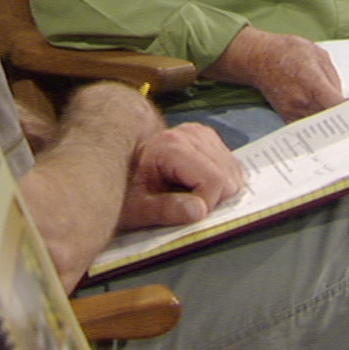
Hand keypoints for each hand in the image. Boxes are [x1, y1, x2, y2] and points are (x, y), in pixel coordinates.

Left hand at [119, 122, 246, 229]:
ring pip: (232, 172)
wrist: (115, 166)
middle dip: (213, 199)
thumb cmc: (124, 187)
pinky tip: (196, 185)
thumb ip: (167, 210)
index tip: (187, 216)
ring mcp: (200, 133)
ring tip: (187, 194)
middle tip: (185, 205)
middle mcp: (190, 133)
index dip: (206, 205)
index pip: (214, 180)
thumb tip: (199, 211)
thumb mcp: (137, 208)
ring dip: (217, 191)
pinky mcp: (207, 137)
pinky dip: (220, 181)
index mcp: (172, 146)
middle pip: (227, 176)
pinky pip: (229, 165)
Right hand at [205, 25, 344, 120]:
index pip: (337, 106)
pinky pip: (307, 130)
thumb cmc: (287, 52)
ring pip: (319, 129)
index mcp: (313, 83)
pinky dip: (319, 130)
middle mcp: (302, 101)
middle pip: (330, 122)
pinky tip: (328, 129)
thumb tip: (342, 98)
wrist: (259, 58)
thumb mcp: (318, 55)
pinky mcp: (287, 117)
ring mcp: (293, 112)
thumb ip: (334, 77)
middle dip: (346, 124)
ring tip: (347, 129)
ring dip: (333, 129)